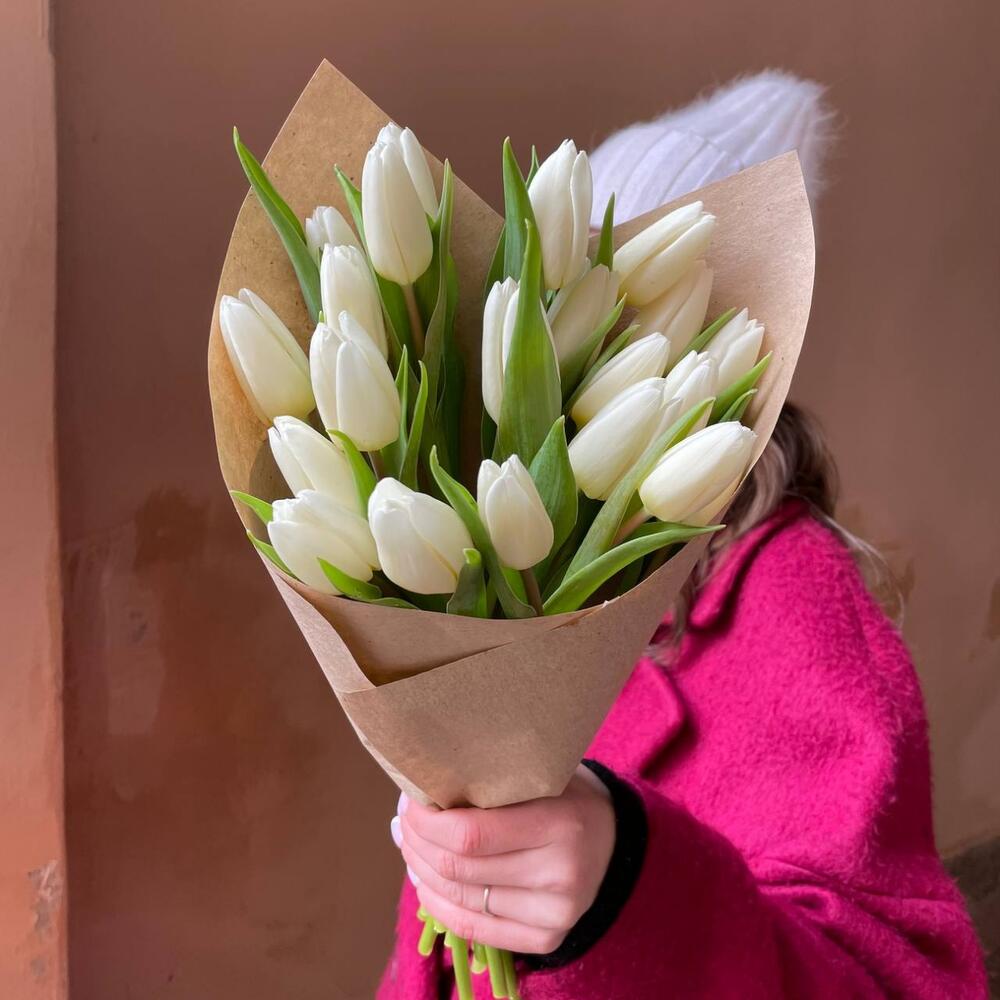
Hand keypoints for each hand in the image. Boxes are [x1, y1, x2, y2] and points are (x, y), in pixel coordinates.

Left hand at [390, 766, 615, 953]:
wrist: (614, 841)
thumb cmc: (566, 796)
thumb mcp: (541, 774)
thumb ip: (492, 780)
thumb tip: (421, 789)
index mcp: (560, 823)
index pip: (470, 834)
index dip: (427, 821)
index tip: (410, 799)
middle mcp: (560, 874)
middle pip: (458, 868)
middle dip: (418, 842)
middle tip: (406, 820)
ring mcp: (556, 914)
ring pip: (459, 898)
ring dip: (421, 871)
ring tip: (410, 845)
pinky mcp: (547, 939)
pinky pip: (474, 929)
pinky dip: (438, 904)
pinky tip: (424, 881)